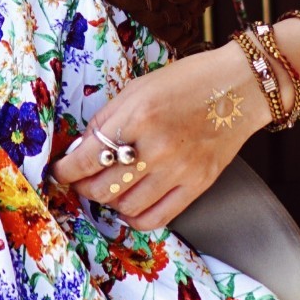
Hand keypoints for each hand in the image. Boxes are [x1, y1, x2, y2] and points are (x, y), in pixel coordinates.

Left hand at [49, 38, 271, 231]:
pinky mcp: (197, 185)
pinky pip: (155, 218)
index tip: (58, 171)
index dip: (65, 170)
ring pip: (125, 207)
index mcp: (138, 116)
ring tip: (108, 187)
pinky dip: (134, 217)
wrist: (240, 86)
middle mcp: (157, 147)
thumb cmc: (188, 80)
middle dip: (83, 186)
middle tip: (81, 178)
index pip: (87, 158)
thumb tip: (79, 151)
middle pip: (102, 188)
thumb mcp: (138, 88)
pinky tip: (130, 204)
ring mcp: (179, 171)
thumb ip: (107, 120)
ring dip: (108, 201)